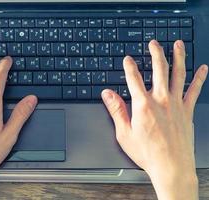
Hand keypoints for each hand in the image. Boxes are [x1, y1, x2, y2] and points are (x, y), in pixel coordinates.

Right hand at [102, 40, 207, 199]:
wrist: (171, 167)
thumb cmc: (148, 152)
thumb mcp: (124, 133)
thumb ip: (116, 110)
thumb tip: (108, 94)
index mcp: (143, 105)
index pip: (133, 78)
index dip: (129, 66)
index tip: (127, 59)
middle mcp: (161, 100)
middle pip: (159, 69)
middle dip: (156, 53)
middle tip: (154, 43)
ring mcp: (176, 104)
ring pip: (178, 74)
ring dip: (178, 57)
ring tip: (178, 44)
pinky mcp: (187, 111)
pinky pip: (194, 90)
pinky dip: (199, 78)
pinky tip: (203, 69)